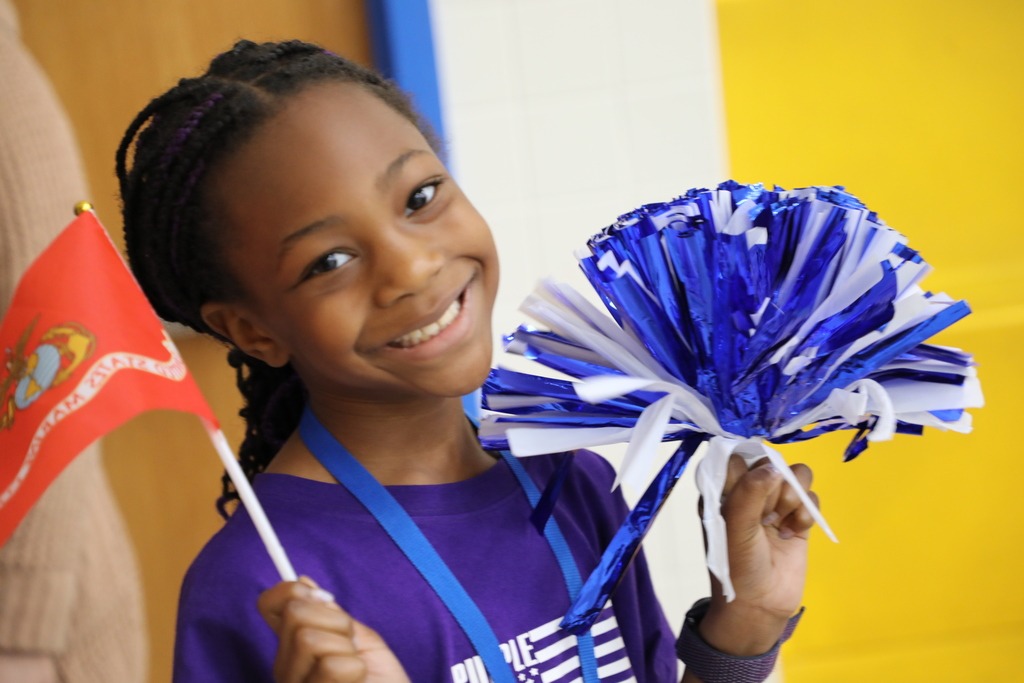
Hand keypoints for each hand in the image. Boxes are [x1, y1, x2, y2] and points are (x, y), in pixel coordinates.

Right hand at [258, 577, 409, 682]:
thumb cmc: (382, 680)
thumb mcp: (360, 639)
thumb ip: (331, 614)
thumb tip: (303, 581)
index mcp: (294, 648)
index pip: (269, 605)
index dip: (291, 591)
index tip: (324, 600)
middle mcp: (286, 668)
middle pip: (296, 613)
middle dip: (336, 622)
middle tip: (351, 647)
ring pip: (309, 639)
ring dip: (346, 649)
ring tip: (354, 669)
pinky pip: (331, 666)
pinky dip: (354, 670)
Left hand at [698, 455, 817, 655]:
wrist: (760, 606)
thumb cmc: (737, 566)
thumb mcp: (734, 528)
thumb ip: (749, 493)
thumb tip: (773, 466)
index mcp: (722, 491)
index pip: (737, 456)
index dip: (749, 465)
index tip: (754, 483)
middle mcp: (748, 493)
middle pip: (770, 463)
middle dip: (774, 484)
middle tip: (766, 513)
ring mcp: (775, 505)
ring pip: (795, 475)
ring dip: (793, 495)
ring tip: (782, 520)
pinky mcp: (798, 519)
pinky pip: (811, 497)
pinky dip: (806, 512)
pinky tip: (794, 532)